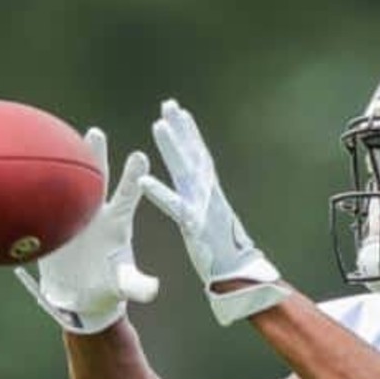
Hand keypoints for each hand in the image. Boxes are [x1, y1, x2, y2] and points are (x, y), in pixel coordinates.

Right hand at [15, 128, 158, 333]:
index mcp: (117, 224)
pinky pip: (44, 202)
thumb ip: (137, 286)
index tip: (139, 155)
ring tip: (59, 138)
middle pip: (97, 179)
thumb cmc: (108, 288)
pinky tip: (26, 163)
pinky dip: (36, 187)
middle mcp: (96, 213)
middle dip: (96, 155)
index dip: (132, 177)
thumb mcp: (124, 287)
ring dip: (64, 164)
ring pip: (68, 184)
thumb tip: (152, 290)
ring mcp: (73, 216)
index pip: (127, 195)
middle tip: (95, 132)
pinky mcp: (54, 224)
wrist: (80, 296)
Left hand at [139, 99, 289, 325]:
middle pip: (193, 153)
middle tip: (169, 104)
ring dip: (172, 148)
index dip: (188, 132)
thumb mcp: (210, 220)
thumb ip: (201, 202)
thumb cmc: (222, 250)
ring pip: (185, 171)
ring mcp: (203, 207)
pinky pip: (174, 207)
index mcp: (209, 192)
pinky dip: (160, 194)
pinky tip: (143, 181)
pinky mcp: (195, 226)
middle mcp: (208, 193)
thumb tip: (197, 191)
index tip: (178, 111)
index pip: (198, 154)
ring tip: (158, 125)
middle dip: (181, 128)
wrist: (237, 275)